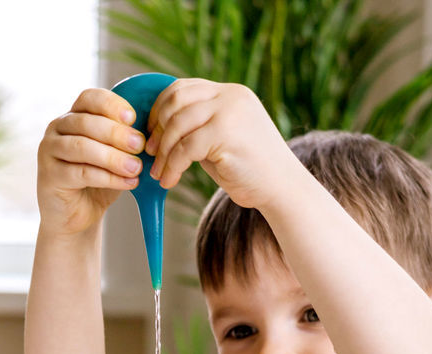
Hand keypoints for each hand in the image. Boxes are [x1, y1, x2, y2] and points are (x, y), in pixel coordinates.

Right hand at [37, 89, 146, 236]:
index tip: (133, 119)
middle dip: (117, 133)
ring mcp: (49, 151)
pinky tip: (128, 183)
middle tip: (140, 145)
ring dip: (113, 157)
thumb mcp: (115, 156)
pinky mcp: (49, 176)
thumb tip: (151, 133)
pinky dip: (108, 177)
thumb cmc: (98, 182)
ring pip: (82, 147)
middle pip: (86, 122)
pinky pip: (80, 172)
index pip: (90, 98)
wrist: (77, 216)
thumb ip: (126, 142)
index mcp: (74, 116)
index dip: (112, 105)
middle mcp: (57, 129)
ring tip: (136, 168)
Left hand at [145, 79, 297, 209]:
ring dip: (162, 152)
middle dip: (157, 128)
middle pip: (175, 101)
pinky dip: (171, 167)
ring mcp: (229, 112)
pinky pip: (185, 149)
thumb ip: (197, 126)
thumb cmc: (249, 168)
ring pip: (176, 124)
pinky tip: (169, 181)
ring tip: (158, 172)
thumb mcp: (221, 137)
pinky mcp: (226, 133)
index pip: (182, 88)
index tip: (150, 133)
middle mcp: (230, 96)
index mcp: (229, 92)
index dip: (159, 109)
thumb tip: (159, 128)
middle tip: (150, 152)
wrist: (282, 188)